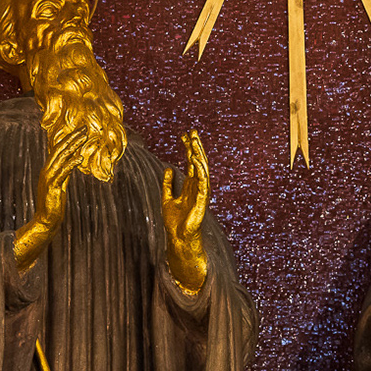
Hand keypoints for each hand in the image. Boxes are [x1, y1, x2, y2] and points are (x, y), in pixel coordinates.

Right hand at [13, 128, 87, 268]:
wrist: (45, 221)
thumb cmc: (53, 205)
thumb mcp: (60, 185)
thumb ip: (64, 174)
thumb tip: (72, 164)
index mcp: (49, 169)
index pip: (59, 149)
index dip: (69, 139)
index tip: (80, 130)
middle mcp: (47, 170)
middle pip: (60, 149)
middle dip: (72, 137)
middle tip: (84, 127)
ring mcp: (49, 178)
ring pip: (61, 157)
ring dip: (73, 145)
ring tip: (84, 137)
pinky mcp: (52, 186)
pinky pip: (63, 172)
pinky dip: (71, 163)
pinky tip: (80, 157)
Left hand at [161, 130, 209, 292]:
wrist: (178, 238)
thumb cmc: (174, 221)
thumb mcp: (167, 198)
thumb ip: (168, 184)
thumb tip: (168, 169)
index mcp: (190, 186)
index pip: (191, 163)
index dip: (188, 148)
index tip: (184, 135)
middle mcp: (197, 187)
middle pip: (198, 163)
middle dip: (195, 147)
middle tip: (192, 132)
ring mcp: (201, 193)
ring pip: (202, 170)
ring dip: (199, 156)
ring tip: (195, 142)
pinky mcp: (201, 201)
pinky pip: (202, 184)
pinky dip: (201, 172)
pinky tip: (197, 161)